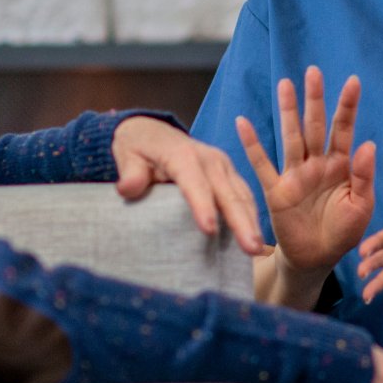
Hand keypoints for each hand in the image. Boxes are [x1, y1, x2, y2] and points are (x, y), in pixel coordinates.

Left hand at [111, 116, 263, 255]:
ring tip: (257, 249)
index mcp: (182, 154)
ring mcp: (222, 165)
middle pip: (226, 192)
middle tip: (250, 248)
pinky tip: (255, 237)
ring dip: (251, 222)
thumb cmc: (138, 148)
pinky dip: (251, 216)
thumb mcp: (126, 155)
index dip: (202, 205)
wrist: (151, 133)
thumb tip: (129, 188)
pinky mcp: (228, 174)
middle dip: (240, 221)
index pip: (194, 181)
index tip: (209, 230)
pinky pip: (244, 195)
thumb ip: (129, 173)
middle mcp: (208, 158)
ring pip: (241, 195)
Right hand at [237, 67, 374, 277]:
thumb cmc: (343, 233)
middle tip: (313, 71)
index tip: (353, 80)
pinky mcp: (276, 191)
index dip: (348, 106)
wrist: (317, 259)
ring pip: (291, 137)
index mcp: (341, 166)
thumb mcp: (361, 207)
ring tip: (285, 84)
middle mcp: (316, 164)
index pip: (344, 130)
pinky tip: (243, 123)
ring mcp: (295, 175)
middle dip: (314, 99)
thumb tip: (369, 144)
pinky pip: (262, 165)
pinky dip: (252, 145)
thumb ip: (364, 177)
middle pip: (315, 126)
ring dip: (288, 112)